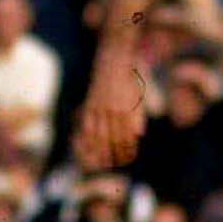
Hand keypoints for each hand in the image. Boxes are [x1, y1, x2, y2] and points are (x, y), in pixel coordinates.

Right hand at [74, 54, 149, 171]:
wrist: (116, 56)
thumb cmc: (130, 76)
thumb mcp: (139, 96)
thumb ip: (138, 116)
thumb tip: (139, 135)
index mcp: (127, 109)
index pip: (126, 137)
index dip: (126, 150)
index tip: (125, 160)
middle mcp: (113, 109)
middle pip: (112, 139)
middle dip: (112, 154)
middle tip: (111, 164)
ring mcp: (100, 106)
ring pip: (98, 134)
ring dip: (98, 150)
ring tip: (98, 162)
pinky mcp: (91, 102)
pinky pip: (87, 123)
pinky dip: (85, 136)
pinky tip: (83, 145)